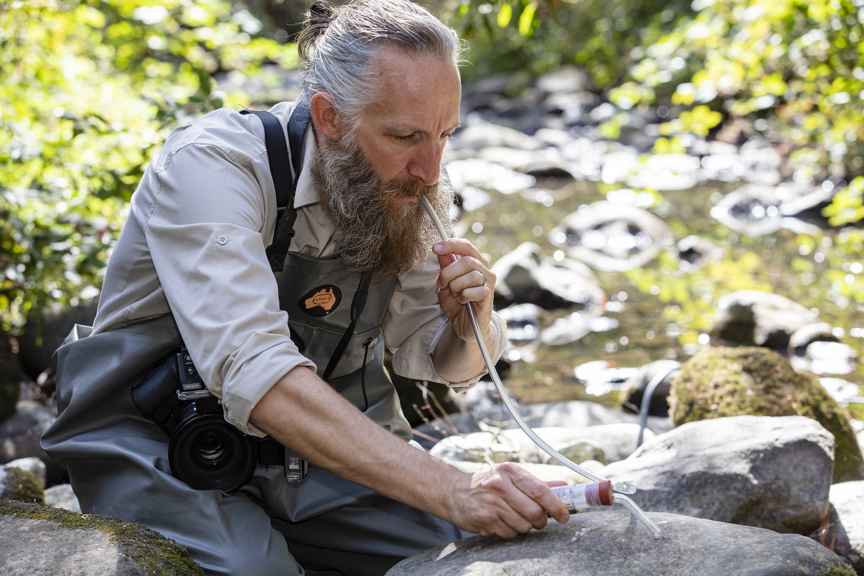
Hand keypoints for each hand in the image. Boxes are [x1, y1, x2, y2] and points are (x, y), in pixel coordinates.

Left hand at [432, 238, 495, 342]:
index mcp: (474, 262)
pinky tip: (462, 301)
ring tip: (454, 294)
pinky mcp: (489, 296)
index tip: (435, 247)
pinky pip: (476, 291)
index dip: (451, 244)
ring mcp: (488, 282)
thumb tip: (440, 251)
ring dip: (456, 286)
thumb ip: (444, 268)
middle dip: (449, 272)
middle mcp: (484, 269)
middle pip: (467, 260)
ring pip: (472, 275)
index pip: (466, 246)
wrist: (464, 326)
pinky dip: (464, 296)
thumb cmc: (456, 303)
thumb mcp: (445, 284)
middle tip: (442, 283)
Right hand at [443, 462, 569, 537]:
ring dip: (524, 527)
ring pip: (524, 526)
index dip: (556, 505)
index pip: (540, 489)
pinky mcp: (484, 519)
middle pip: (535, 512)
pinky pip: (509, 534)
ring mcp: (491, 503)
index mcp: (510, 471)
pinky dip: (510, 532)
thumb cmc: (487, 484)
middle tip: (538, 520)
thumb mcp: (509, 477)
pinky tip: (501, 522)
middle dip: (541, 521)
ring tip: (513, 518)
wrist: (453, 491)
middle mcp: (500, 485)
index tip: (564, 515)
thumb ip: (537, 483)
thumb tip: (564, 486)